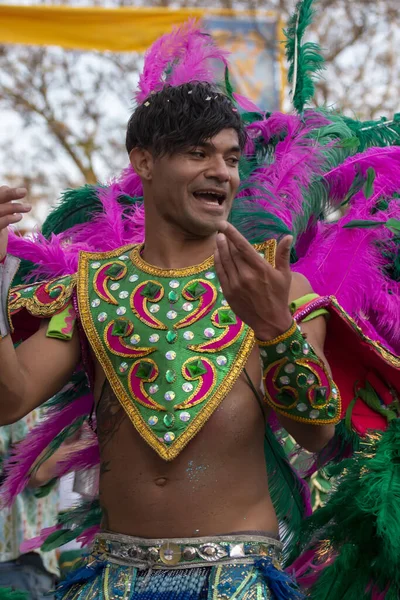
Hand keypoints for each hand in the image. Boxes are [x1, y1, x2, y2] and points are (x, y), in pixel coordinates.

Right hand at [0, 186, 30, 259]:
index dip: (5, 192)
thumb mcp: (1, 214)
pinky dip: (10, 218)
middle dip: (10, 194)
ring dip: (14, 207)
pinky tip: (19, 217)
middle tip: (24, 191)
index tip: (20, 192)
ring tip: (28, 207)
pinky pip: (0, 222)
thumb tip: (7, 188)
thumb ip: (3, 203)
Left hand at [214, 222, 292, 339]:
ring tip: (217, 238)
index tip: (224, 224)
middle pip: (232, 252)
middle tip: (220, 229)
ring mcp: (235, 284)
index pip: (243, 246)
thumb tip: (288, 236)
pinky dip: (217, 262)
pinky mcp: (228, 292)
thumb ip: (283, 255)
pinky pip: (220, 273)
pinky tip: (216, 254)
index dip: (232, 234)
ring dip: (219, 248)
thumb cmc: (279, 297)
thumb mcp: (284, 275)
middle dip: (225, 239)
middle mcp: (246, 275)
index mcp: (260, 269)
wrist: (270, 322)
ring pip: (224, 261)